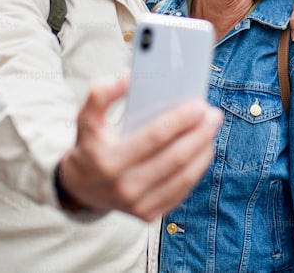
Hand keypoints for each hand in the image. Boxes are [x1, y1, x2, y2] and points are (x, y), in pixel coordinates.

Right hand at [56, 76, 222, 220]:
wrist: (80, 188)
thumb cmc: (90, 145)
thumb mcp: (85, 118)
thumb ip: (100, 94)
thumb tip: (126, 77)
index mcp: (108, 160)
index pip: (154, 137)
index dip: (180, 120)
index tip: (199, 104)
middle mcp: (123, 186)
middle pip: (174, 158)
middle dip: (199, 134)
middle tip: (213, 115)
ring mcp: (137, 205)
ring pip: (183, 176)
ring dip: (203, 150)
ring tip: (211, 130)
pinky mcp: (148, 215)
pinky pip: (181, 191)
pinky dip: (196, 169)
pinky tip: (203, 150)